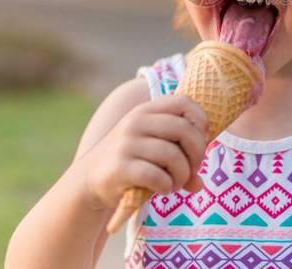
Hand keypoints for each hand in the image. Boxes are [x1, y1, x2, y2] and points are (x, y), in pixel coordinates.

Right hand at [79, 95, 208, 210]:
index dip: (200, 121)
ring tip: (176, 183)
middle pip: (184, 129)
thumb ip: (180, 157)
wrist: (90, 178)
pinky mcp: (120, 168)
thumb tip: (199, 184)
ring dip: (182, 175)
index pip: (183, 102)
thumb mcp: (153, 149)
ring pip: (173, 156)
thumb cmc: (132, 161)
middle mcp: (135, 123)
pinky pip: (157, 176)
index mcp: (145, 110)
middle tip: (192, 169)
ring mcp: (126, 144)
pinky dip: (167, 186)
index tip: (201, 141)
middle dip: (197, 153)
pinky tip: (163, 189)